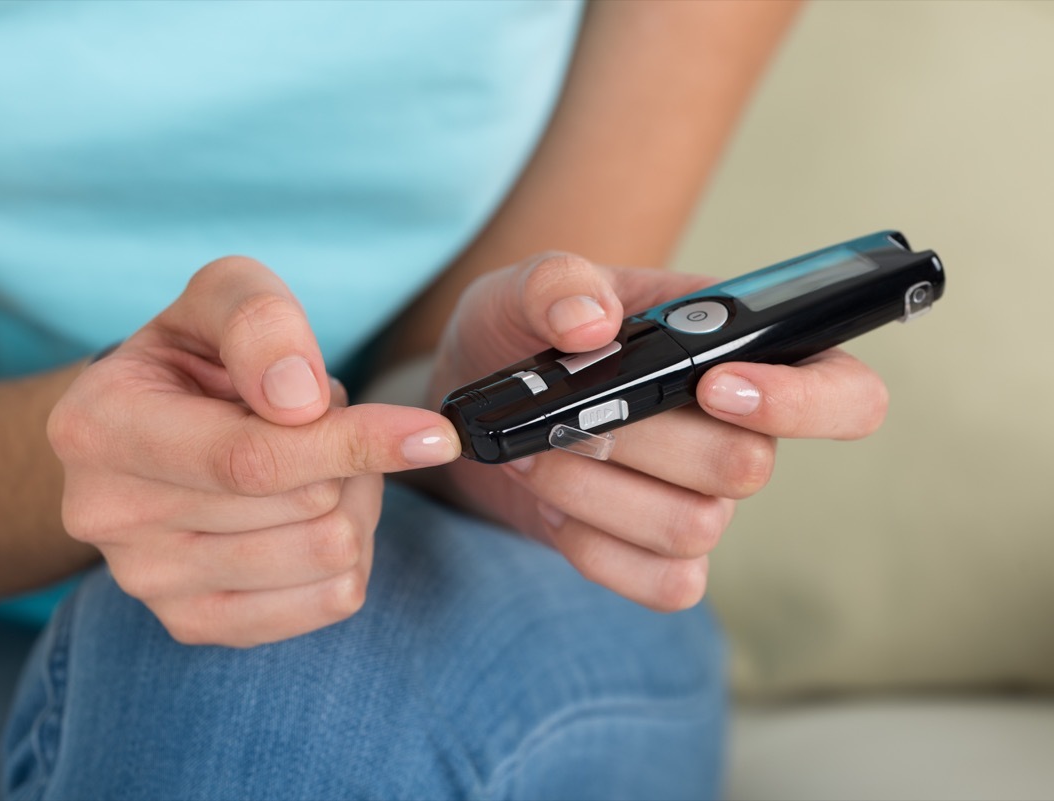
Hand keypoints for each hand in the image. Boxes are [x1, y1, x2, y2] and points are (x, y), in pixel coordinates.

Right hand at [48, 257, 460, 646]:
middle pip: (305, 508)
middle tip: (320, 422)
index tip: (433, 434)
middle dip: (348, 456)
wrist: (144, 426)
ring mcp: (146, 582)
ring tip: (313, 465)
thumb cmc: (195, 356)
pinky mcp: (192, 623)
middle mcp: (107, 515)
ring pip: (327, 555)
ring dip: (353, 500)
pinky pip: (328, 601)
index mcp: (99, 428)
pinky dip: (348, 553)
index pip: (251, 459)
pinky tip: (310, 515)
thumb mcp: (221, 295)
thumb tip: (302, 402)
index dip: (353, 444)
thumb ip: (259, 321)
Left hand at [428, 253, 887, 610]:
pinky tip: (556, 510)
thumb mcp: (519, 291)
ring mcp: (703, 502)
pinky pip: (667, 583)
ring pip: (694, 528)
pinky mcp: (662, 558)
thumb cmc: (516, 339)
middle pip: (747, 467)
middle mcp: (736, 432)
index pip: (843, 389)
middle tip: (561, 417)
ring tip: (538, 454)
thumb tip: (591, 322)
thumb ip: (555, 283)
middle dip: (638, 443)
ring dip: (598, 492)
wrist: (475, 414)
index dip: (803, 400)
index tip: (716, 386)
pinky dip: (597, 549)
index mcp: (734, 350)